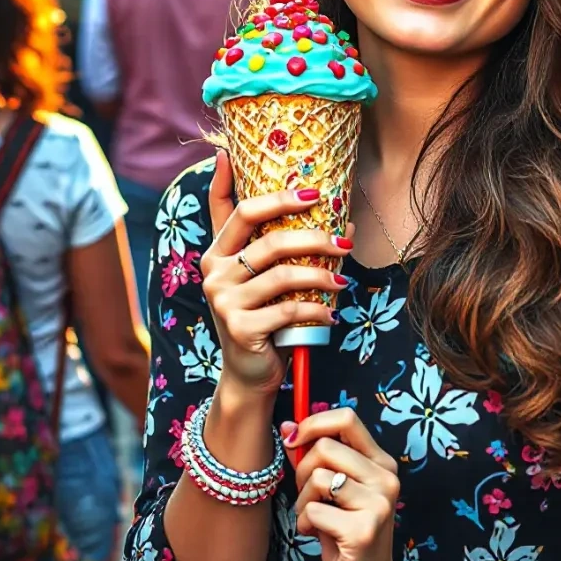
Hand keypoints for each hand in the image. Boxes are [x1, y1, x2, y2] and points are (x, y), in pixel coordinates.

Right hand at [201, 152, 351, 399]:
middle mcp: (214, 271)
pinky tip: (331, 314)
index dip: (270, 195)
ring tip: (343, 281)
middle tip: (343, 242)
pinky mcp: (239, 327)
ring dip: (321, 276)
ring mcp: (223, 300)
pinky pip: (288, 309)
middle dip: (313, 237)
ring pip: (283, 275)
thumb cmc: (264, 316)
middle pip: (269, 238)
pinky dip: (316, 310)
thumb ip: (293, 249)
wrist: (248, 372)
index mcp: (218, 251)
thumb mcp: (270, 279)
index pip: (236, 209)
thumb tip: (345, 222)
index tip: (309, 188)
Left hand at [285, 407, 402, 560]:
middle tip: (307, 497)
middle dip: (302, 471)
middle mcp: (386, 478)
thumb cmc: (346, 540)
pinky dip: (304, 524)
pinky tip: (315, 536)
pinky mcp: (363, 531)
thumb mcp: (334, 494)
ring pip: (318, 477)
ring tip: (312, 520)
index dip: (313, 423)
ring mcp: (378, 504)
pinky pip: (314, 511)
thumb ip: (316, 460)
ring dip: (302, 502)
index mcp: (381, 463)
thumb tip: (286, 427)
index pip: (347, 418)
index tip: (293, 441)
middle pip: (325, 447)